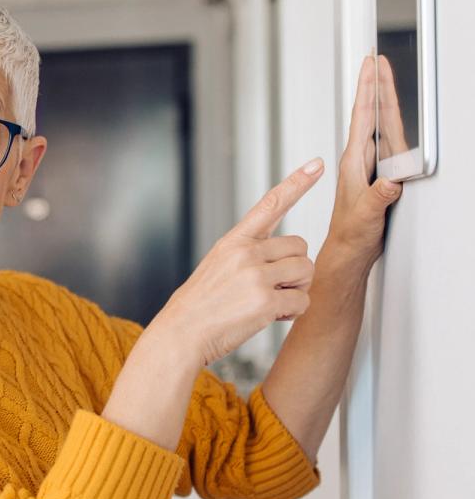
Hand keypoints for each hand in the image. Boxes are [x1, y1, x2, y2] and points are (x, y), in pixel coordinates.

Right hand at [153, 158, 325, 366]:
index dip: (297, 183)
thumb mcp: (218, 266)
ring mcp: (255, 277)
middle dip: (296, 269)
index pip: (270, 204)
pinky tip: (271, 317)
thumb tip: (287, 256)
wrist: (180, 334)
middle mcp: (245, 254)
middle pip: (301, 247)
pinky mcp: (265, 302)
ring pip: (306, 272)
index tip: (317, 164)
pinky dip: (292, 313)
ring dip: (297, 290)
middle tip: (275, 288)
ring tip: (271, 302)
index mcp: (234, 242)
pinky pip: (302, 302)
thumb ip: (249, 254)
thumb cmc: (201, 305)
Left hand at [328, 54, 403, 262]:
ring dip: (380, 99)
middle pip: (369, 113)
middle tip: (374, 58)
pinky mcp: (376, 174)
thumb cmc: (352, 234)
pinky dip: (388, 121)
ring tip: (381, 75)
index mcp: (354, 162)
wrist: (347, 250)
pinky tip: (389, 114)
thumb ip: (379, 198)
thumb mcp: (367, 216)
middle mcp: (359, 159)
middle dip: (373, 85)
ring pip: (377, 124)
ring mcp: (367, 165)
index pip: (363, 117)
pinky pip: (384, 140)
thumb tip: (391, 182)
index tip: (370, 65)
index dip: (368, 89)